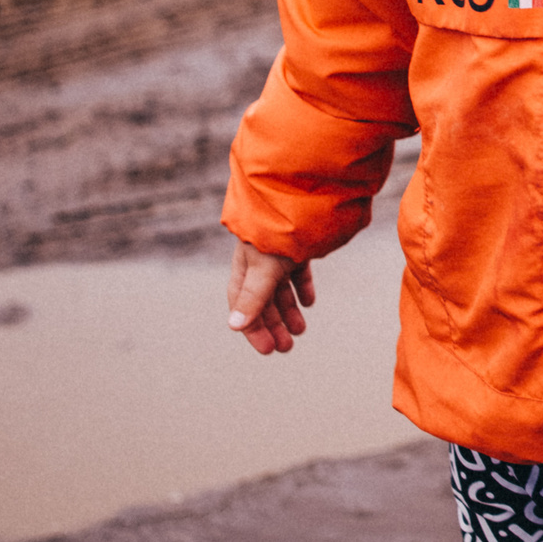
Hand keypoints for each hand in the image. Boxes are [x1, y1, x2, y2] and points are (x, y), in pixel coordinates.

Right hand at [226, 237, 314, 354]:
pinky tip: (309, 303)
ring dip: (289, 311)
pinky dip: (302, 287)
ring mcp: (280, 252)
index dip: (253, 328)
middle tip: (286, 348)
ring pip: (281, 288)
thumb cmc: (277, 229)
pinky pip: (297, 271)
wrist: (302, 192)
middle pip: (263, 300)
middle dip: (273, 325)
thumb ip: (253, 296)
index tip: (267, 350)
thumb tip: (233, 327)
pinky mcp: (299, 244)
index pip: (243, 304)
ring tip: (300, 331)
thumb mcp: (265, 267)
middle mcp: (259, 260)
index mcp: (245, 266)